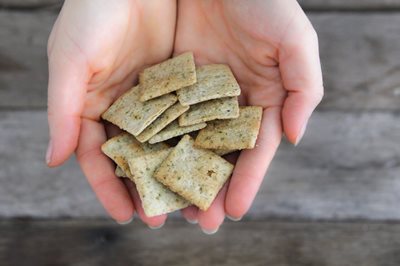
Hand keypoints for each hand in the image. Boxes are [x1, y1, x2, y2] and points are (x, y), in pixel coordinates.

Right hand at [46, 0, 176, 225]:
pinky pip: (189, 118)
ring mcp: (154, 99)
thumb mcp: (71, 61)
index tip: (126, 217)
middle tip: (165, 218)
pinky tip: (209, 160)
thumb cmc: (93, 13)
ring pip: (165, 144)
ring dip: (175, 171)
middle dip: (148, 188)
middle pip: (136, 158)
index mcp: (93, 108)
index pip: (99, 159)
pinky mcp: (180, 86)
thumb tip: (53, 160)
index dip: (110, 189)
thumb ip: (63, 111)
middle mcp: (124, 109)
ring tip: (191, 200)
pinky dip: (196, 140)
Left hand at [175, 0, 322, 231]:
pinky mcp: (170, 83)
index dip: (246, 180)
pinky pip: (161, 117)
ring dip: (181, 175)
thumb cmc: (264, 2)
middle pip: (220, 154)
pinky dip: (155, 143)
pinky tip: (146, 167)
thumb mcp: (296, 41)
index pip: (255, 149)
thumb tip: (296, 137)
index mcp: (261, 100)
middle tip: (198, 222)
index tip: (232, 211)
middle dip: (210, 188)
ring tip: (170, 207)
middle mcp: (229, 104)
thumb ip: (304, 89)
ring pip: (188, 143)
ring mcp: (198, 96)